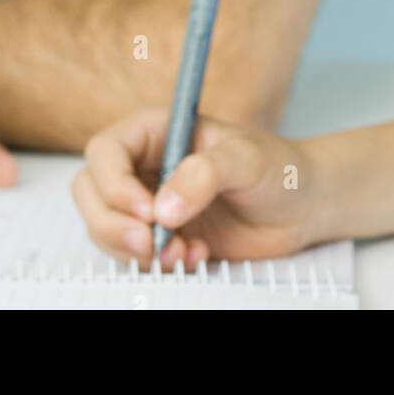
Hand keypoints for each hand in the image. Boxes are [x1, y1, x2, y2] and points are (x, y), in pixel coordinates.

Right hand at [71, 106, 322, 269]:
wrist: (302, 206)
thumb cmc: (277, 166)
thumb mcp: (246, 159)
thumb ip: (205, 174)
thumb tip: (164, 207)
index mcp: (158, 130)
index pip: (106, 151)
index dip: (115, 183)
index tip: (148, 211)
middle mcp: (146, 164)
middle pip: (91, 191)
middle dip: (111, 223)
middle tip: (148, 243)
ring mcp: (150, 201)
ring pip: (104, 226)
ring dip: (135, 250)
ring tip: (182, 251)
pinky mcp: (162, 235)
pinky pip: (133, 254)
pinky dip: (156, 264)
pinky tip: (195, 254)